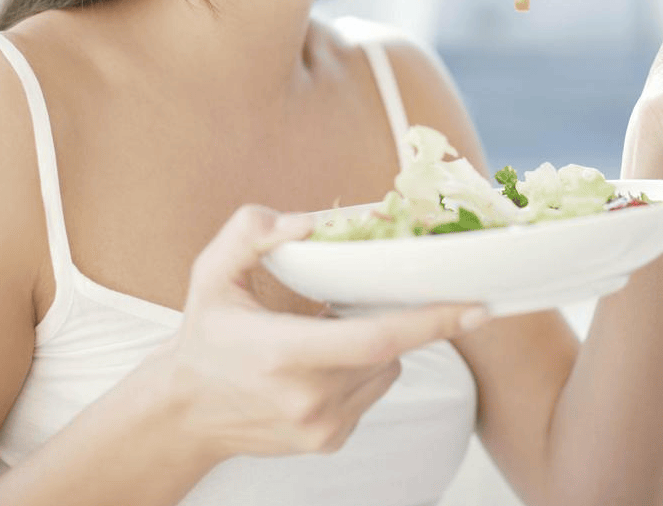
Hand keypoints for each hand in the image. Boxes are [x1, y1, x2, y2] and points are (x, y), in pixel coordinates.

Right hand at [152, 205, 488, 461]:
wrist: (186, 411)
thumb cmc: (206, 334)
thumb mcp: (212, 273)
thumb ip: (251, 234)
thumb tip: (308, 221)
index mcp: (282, 354)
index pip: (375, 339)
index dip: (432, 322)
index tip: (476, 305)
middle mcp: (307, 399)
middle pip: (389, 350)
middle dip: (403, 318)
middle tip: (395, 291)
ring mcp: (321, 427)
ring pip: (387, 369)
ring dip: (377, 343)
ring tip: (330, 330)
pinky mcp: (330, 442)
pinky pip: (373, 392)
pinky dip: (364, 369)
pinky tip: (327, 360)